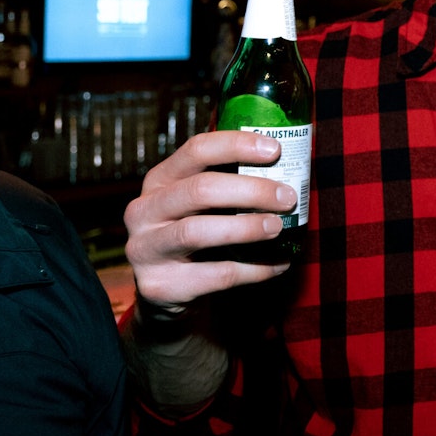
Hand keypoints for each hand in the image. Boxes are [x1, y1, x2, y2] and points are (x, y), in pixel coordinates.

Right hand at [123, 130, 296, 314]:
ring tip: (279, 227)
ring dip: (247, 227)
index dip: (237, 145)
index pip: (196, 150)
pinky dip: (254, 269)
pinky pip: (215, 275)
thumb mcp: (200, 203)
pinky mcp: (160, 285)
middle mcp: (144, 210)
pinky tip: (279, 264)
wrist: (165, 289)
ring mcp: (146, 249)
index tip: (276, 149)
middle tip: (287, 197)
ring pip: (198, 231)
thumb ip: (230, 183)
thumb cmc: (195, 233)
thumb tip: (291, 169)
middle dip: (251, 191)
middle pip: (200, 190)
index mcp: (159, 180)